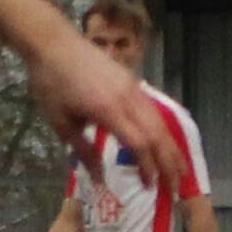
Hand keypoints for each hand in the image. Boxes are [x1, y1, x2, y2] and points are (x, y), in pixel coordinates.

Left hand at [27, 29, 167, 172]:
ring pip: (160, 121)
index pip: (139, 143)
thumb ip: (83, 151)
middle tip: (176, 187)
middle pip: (157, 134)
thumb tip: (100, 178)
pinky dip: (163, 129)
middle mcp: (128, 99)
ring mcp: (133, 88)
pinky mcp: (132, 82)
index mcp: (109, 110)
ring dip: (171, 146)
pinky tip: (165, 141)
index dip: (148, 166)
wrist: (54, 43)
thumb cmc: (51, 85)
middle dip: (168, 162)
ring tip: (180, 169)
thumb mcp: (61, 123)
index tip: (150, 186)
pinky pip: (153, 109)